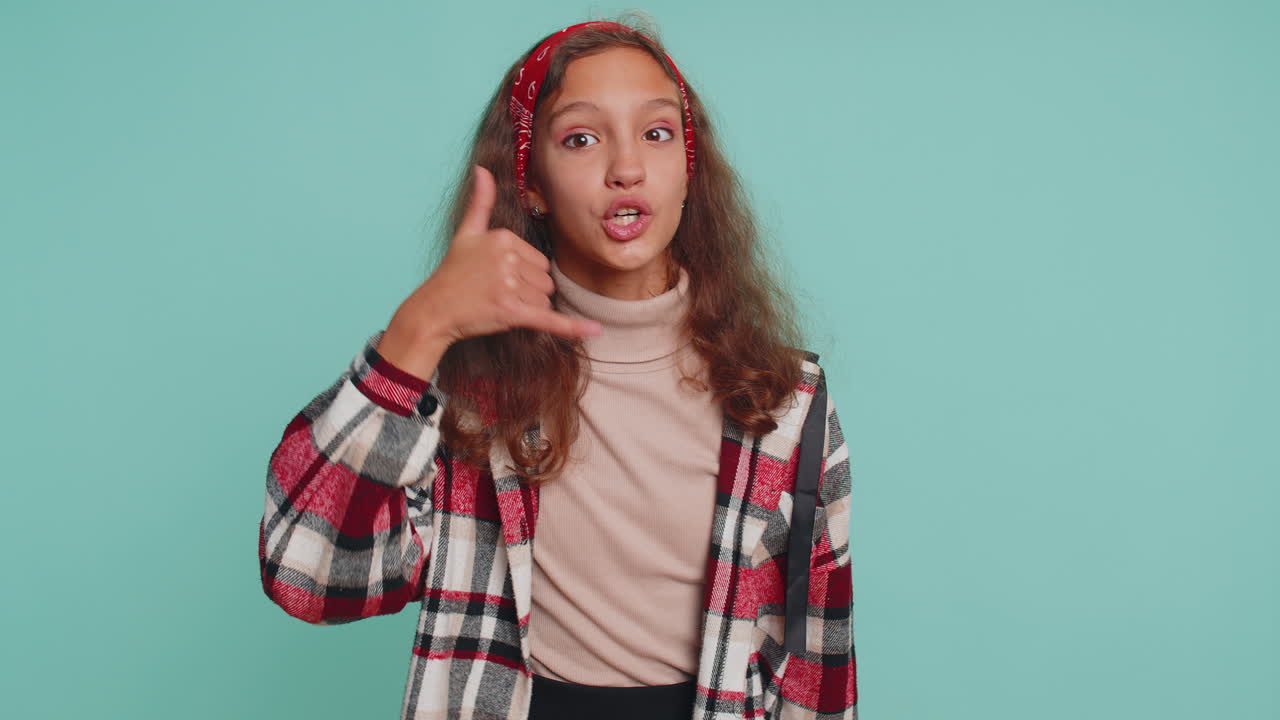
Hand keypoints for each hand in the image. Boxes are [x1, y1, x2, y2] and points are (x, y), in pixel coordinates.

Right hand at [384, 164, 601, 354]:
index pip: (540, 261)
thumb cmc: (452, 273)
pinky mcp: (510, 311)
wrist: (434, 308)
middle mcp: (508, 258)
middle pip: (545, 281)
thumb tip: (482, 169)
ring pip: (544, 300)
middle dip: (527, 293)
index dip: (523, 275)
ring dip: (527, 308)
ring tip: (497, 305)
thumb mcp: (466, 233)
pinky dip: (572, 327)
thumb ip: (480, 202)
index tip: (496, 277)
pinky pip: (549, 319)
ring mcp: (509, 285)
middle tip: (495, 294)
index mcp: (504, 237)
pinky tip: (596, 331)